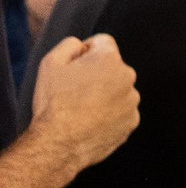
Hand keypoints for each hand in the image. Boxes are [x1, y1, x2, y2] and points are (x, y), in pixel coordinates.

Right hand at [31, 31, 138, 173]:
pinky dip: (110, 113)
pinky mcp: (132, 122)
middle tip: (75, 91)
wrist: (59, 145)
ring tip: (82, 108)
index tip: (75, 67)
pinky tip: (91, 121)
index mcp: (109, 59)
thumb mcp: (51, 62)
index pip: (102, 42)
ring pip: (117, 89)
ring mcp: (132, 102)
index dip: (85, 52)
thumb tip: (83, 46)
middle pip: (112, 67)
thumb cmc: (53, 103)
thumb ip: (70, 44)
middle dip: (97, 73)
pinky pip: (121, 110)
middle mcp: (127, 77)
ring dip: (104, 94)